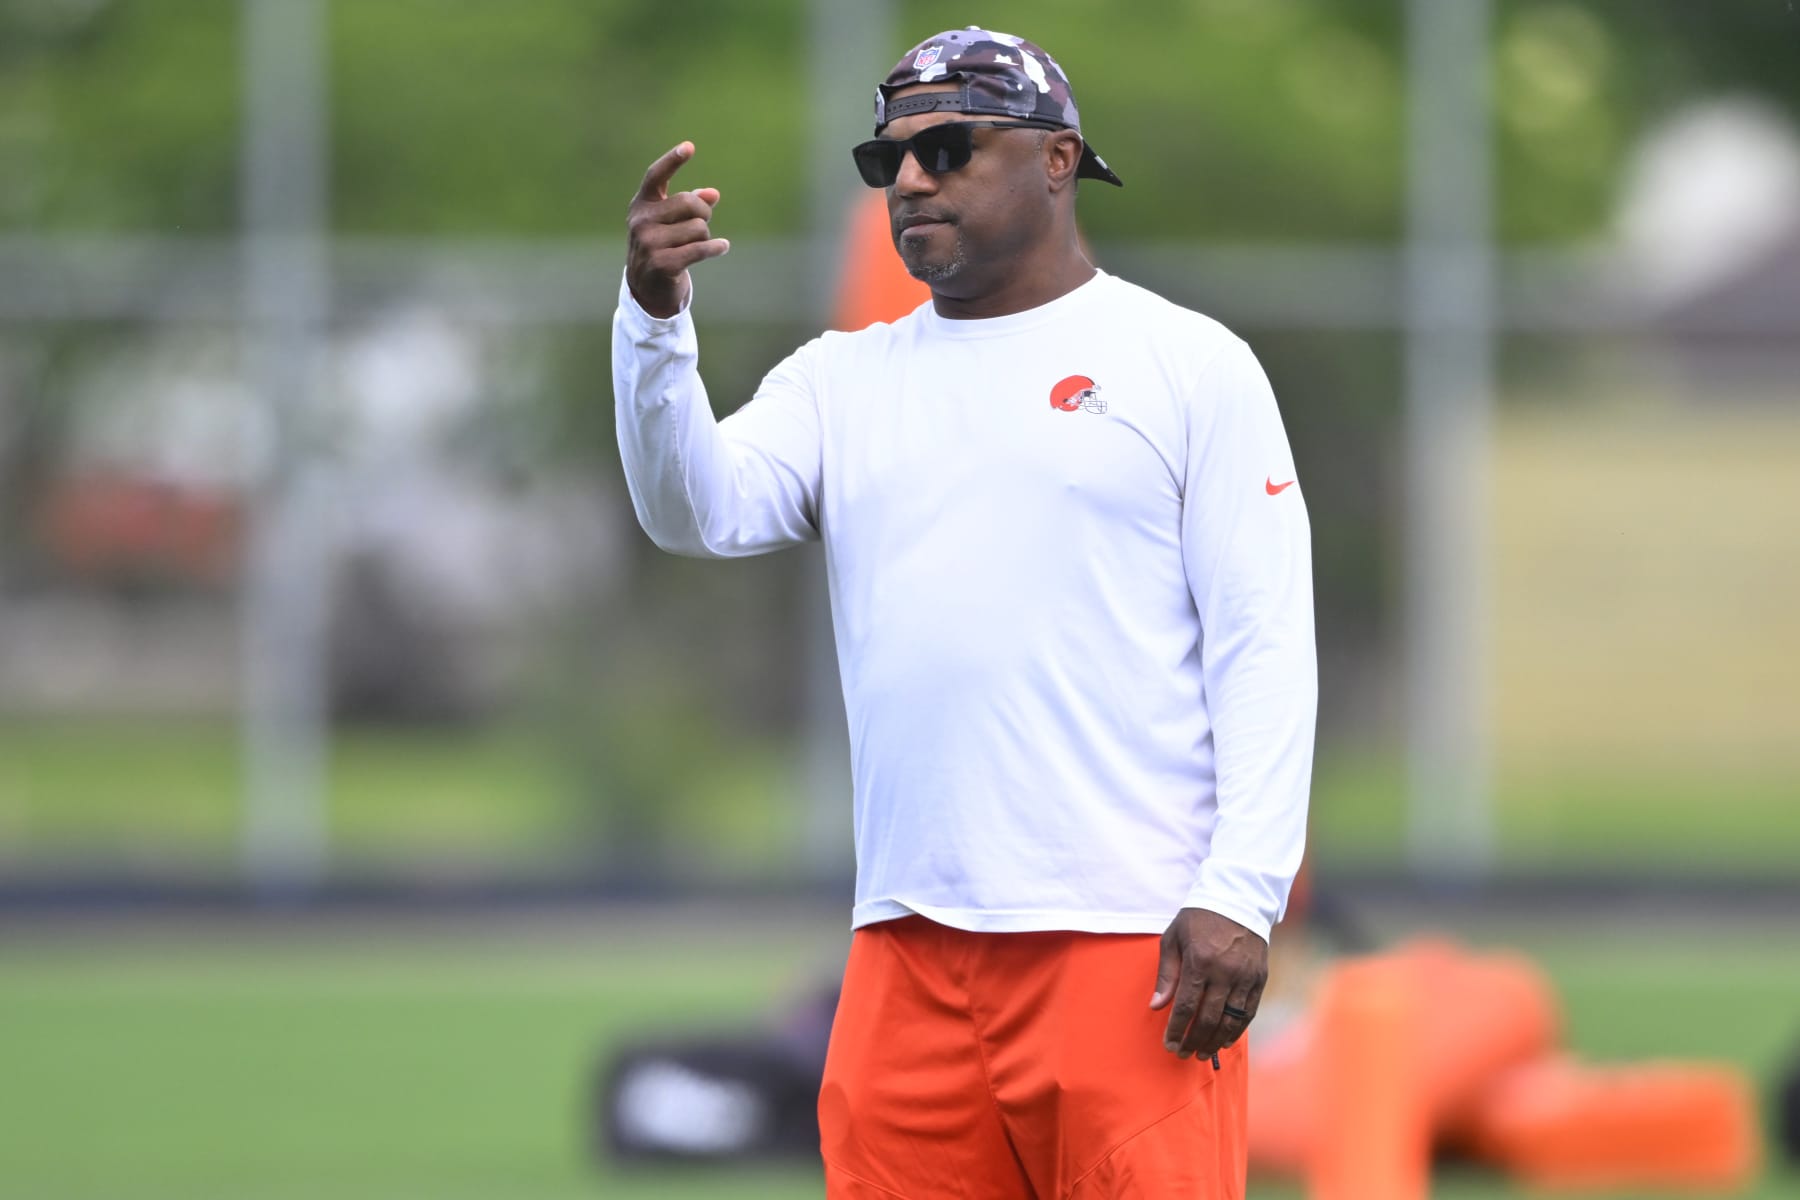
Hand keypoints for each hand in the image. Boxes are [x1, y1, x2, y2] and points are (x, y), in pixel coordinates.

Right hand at [626, 141, 730, 318]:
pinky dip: (716, 247)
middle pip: (689, 203)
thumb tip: (713, 194)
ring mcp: (649, 243)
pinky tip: (722, 247)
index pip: (655, 176)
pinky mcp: (662, 264)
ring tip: (696, 245)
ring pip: (698, 228)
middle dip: (704, 213)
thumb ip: (691, 204)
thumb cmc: (663, 246)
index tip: (690, 147)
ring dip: (705, 237)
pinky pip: (701, 248)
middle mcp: (641, 221)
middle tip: (703, 224)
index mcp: (642, 205)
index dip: (672, 160)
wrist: (647, 287)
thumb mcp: (673, 222)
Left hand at [1149, 907, 1267, 1058]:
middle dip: (1194, 1041)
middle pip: (1208, 1018)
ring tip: (1202, 1053)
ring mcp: (1245, 976)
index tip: (1169, 1044)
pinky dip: (1236, 1030)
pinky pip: (1248, 1012)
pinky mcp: (1259, 978)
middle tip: (1183, 1054)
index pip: (1186, 1006)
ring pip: (1230, 1020)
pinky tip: (1224, 1041)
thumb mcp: (1174, 938)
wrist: (1238, 899)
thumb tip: (1156, 1006)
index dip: (1177, 1030)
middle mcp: (1224, 972)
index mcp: (1199, 961)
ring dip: (1215, 1041)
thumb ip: (1166, 974)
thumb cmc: (1198, 919)